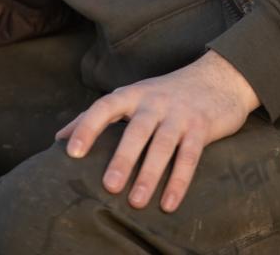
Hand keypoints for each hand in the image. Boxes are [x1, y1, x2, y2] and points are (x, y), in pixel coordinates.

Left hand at [54, 50, 259, 213]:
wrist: (220, 77)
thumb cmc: (167, 93)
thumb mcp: (134, 96)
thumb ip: (98, 116)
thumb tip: (58, 138)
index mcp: (134, 94)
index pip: (105, 106)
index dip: (87, 126)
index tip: (71, 151)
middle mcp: (155, 101)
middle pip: (136, 129)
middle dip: (123, 157)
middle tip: (109, 186)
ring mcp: (180, 114)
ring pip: (163, 144)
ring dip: (150, 174)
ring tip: (137, 202)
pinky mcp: (202, 127)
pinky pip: (190, 156)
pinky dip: (179, 180)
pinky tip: (169, 203)